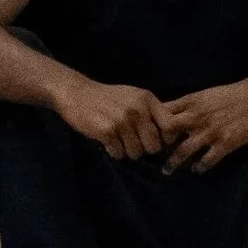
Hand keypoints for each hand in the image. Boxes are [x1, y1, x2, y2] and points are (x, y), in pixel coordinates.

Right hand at [52, 75, 171, 160]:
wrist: (76, 93)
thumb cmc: (107, 97)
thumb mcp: (133, 96)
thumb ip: (151, 111)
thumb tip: (171, 135)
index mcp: (147, 100)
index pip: (170, 127)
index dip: (166, 139)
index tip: (155, 139)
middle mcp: (137, 110)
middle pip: (154, 146)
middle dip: (144, 148)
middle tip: (132, 141)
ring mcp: (122, 121)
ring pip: (136, 153)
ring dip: (127, 151)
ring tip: (118, 140)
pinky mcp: (107, 131)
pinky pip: (119, 154)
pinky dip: (113, 151)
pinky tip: (107, 141)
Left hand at [159, 75, 247, 173]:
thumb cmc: (232, 94)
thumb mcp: (205, 94)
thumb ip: (188, 105)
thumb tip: (170, 113)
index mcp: (191, 101)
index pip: (163, 113)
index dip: (153, 124)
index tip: (148, 133)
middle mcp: (197, 116)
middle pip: (168, 132)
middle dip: (159, 144)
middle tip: (153, 154)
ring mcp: (211, 131)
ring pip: (184, 150)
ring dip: (173, 163)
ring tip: (167, 171)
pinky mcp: (226, 143)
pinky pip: (208, 160)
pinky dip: (200, 167)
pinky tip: (197, 170)